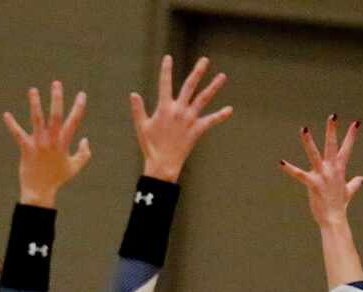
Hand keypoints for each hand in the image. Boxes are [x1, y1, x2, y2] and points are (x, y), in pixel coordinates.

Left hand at [3, 81, 90, 207]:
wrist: (40, 191)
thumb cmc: (57, 179)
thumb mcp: (75, 167)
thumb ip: (84, 154)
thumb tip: (85, 139)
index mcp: (64, 143)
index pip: (74, 121)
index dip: (79, 107)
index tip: (82, 94)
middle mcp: (52, 141)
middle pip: (55, 116)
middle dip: (57, 99)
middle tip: (56, 83)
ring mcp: (38, 144)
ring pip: (37, 120)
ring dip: (35, 104)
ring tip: (32, 90)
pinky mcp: (26, 148)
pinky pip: (18, 134)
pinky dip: (12, 124)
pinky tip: (6, 115)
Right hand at [130, 55, 232, 182]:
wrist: (162, 163)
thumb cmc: (150, 146)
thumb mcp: (141, 126)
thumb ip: (138, 110)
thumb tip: (133, 94)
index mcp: (164, 108)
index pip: (164, 84)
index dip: (166, 70)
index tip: (168, 57)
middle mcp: (179, 111)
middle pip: (190, 87)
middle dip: (197, 72)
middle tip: (205, 60)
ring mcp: (190, 120)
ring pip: (203, 99)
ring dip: (213, 87)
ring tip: (222, 76)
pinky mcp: (197, 130)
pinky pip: (211, 121)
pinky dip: (220, 116)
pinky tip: (229, 109)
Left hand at [280, 115, 362, 226]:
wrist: (334, 218)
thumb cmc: (340, 206)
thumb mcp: (349, 191)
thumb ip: (355, 183)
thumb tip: (362, 178)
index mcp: (339, 169)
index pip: (346, 148)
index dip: (351, 135)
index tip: (356, 122)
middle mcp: (332, 169)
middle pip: (332, 145)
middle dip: (332, 130)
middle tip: (333, 116)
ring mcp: (322, 175)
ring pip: (315, 154)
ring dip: (308, 142)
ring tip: (304, 129)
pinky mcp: (313, 183)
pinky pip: (299, 174)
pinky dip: (290, 169)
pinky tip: (281, 163)